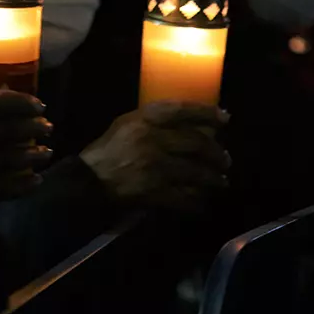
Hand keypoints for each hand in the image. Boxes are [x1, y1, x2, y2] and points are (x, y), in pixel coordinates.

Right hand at [0, 91, 53, 202]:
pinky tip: (36, 180)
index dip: (24, 102)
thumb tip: (10, 91)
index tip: (40, 106)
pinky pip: (6, 186)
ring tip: (45, 153)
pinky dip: (25, 184)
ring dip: (35, 155)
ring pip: (12, 158)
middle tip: (48, 128)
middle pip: (10, 129)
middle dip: (35, 128)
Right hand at [79, 102, 229, 212]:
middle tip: (225, 159)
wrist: (88, 180)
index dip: (207, 113)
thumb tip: (189, 122)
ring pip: (195, 172)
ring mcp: (155, 167)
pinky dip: (196, 202)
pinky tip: (202, 203)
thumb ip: (155, 120)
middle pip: (196, 143)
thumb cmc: (108, 149)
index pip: (183, 110)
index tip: (225, 118)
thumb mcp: (128, 123)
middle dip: (216, 153)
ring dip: (213, 178)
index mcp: (145, 119)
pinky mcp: (154, 192)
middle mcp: (153, 140)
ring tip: (221, 182)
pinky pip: (183, 197)